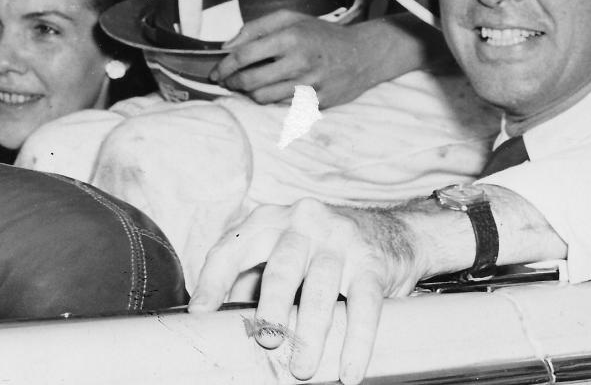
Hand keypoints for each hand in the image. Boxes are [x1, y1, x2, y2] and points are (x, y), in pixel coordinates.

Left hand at [191, 199, 419, 384]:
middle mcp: (303, 222)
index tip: (200, 314)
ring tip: (301, 368)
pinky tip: (349, 369)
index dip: (214, 280)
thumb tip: (212, 321)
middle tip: (264, 342)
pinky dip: (357, 340)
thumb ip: (249, 279)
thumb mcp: (282, 252)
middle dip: (270, 308)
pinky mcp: (372, 261)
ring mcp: (339, 239)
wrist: (391, 231)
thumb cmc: (320, 250)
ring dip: (309, 333)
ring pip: (319, 288)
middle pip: (280, 268)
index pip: (234, 247)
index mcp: (271, 221)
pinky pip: (364, 303)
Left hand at [211, 11, 368, 106]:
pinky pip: (280, 106)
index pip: (245, 55)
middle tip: (228, 81)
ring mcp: (308, 84)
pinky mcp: (315, 102)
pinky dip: (270, 99)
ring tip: (247, 86)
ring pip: (262, 98)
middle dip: (232, 83)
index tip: (216, 71)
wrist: (361, 55)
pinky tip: (270, 90)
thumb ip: (257, 27)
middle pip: (250, 81)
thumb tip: (227, 45)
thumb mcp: (292, 18)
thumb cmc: (321, 34)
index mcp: (291, 37)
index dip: (225, 65)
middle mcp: (299, 61)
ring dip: (248, 94)